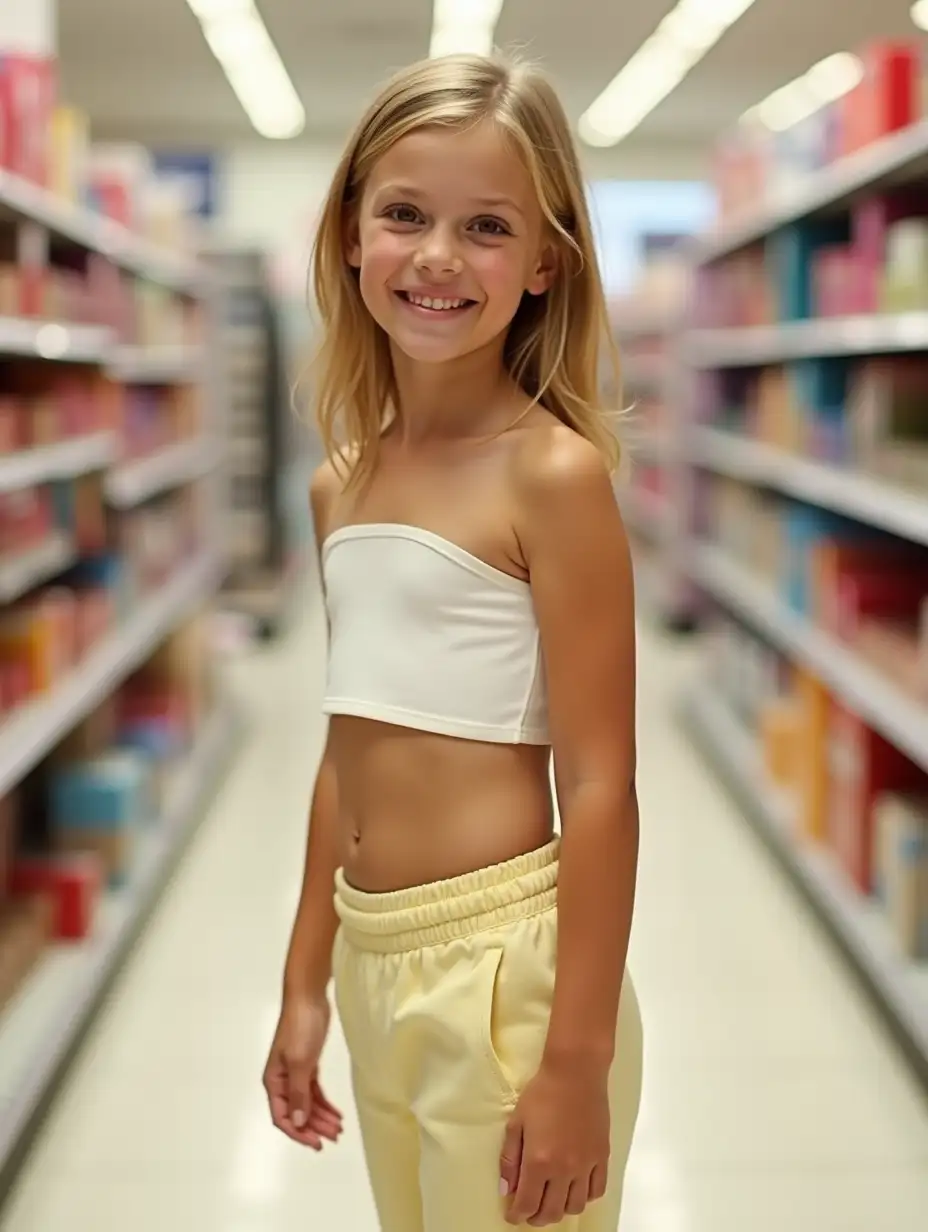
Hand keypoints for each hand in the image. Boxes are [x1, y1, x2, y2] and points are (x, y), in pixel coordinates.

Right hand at [263, 993, 343, 1149]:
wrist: (308, 998)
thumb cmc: (300, 1028)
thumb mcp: (300, 1062)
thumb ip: (299, 1094)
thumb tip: (298, 1123)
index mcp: (274, 1082)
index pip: (282, 1117)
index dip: (298, 1133)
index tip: (317, 1143)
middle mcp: (282, 1081)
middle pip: (297, 1113)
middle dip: (314, 1127)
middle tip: (334, 1137)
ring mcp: (296, 1073)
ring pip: (307, 1104)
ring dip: (321, 1117)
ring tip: (339, 1129)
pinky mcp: (308, 1065)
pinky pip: (314, 1092)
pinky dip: (324, 1104)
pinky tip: (336, 1113)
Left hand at [499, 1060, 610, 1225]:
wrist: (576, 1072)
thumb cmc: (542, 1093)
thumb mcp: (517, 1122)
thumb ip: (510, 1159)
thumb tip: (507, 1189)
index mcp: (539, 1161)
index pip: (527, 1204)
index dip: (517, 1215)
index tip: (513, 1215)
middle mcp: (564, 1169)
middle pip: (552, 1212)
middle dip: (537, 1217)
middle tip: (529, 1210)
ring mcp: (586, 1165)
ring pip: (575, 1206)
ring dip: (560, 1209)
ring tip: (551, 1199)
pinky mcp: (602, 1157)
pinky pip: (597, 1190)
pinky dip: (584, 1197)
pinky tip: (574, 1188)